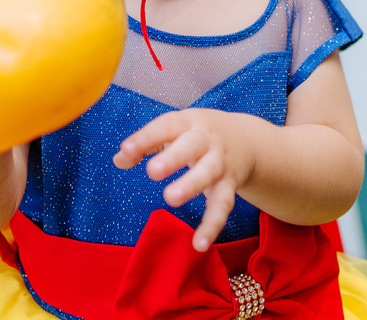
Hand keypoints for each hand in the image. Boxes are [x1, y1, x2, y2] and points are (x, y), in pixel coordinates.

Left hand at [113, 108, 254, 250]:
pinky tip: (199, 244)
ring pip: (208, 173)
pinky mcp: (229, 186)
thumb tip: (119, 160)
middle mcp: (206, 141)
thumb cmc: (197, 134)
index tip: (126, 150)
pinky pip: (221, 206)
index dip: (146, 138)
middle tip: (153, 171)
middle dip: (173, 157)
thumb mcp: (174, 131)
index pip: (166, 126)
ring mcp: (219, 163)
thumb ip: (145, 144)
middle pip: (191, 146)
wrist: (246, 140)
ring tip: (170, 199)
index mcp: (188, 123)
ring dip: (191, 185)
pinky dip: (212, 225)